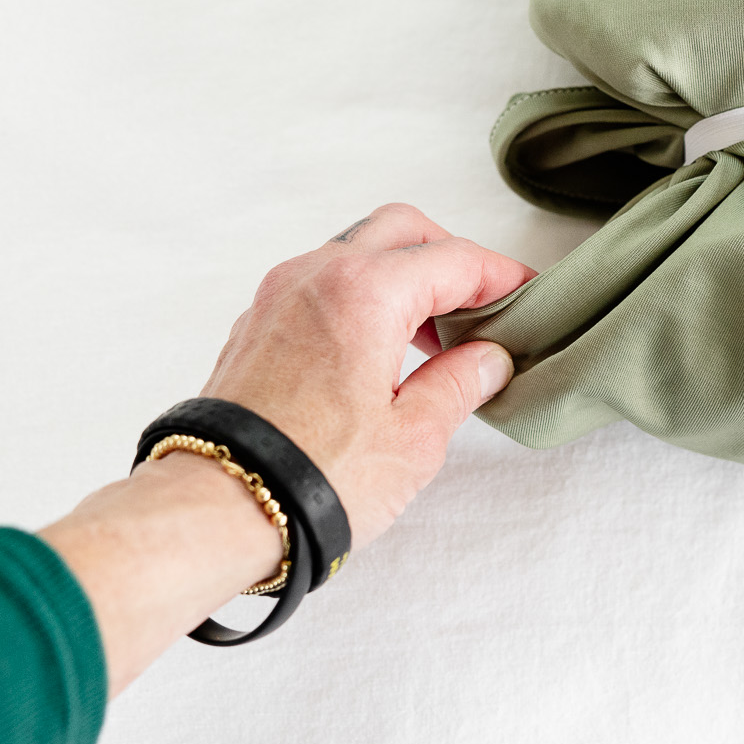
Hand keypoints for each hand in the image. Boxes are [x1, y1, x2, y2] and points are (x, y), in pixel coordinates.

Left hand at [198, 202, 535, 549]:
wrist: (216, 512)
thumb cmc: (312, 477)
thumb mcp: (415, 437)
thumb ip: (460, 384)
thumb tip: (487, 359)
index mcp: (364, 290)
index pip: (455, 260)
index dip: (502, 278)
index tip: (527, 297)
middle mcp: (317, 276)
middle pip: (403, 231)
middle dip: (450, 260)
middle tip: (482, 307)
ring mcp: (279, 296)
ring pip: (356, 251)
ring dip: (402, 277)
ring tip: (434, 340)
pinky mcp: (256, 325)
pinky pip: (321, 284)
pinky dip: (360, 297)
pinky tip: (381, 352)